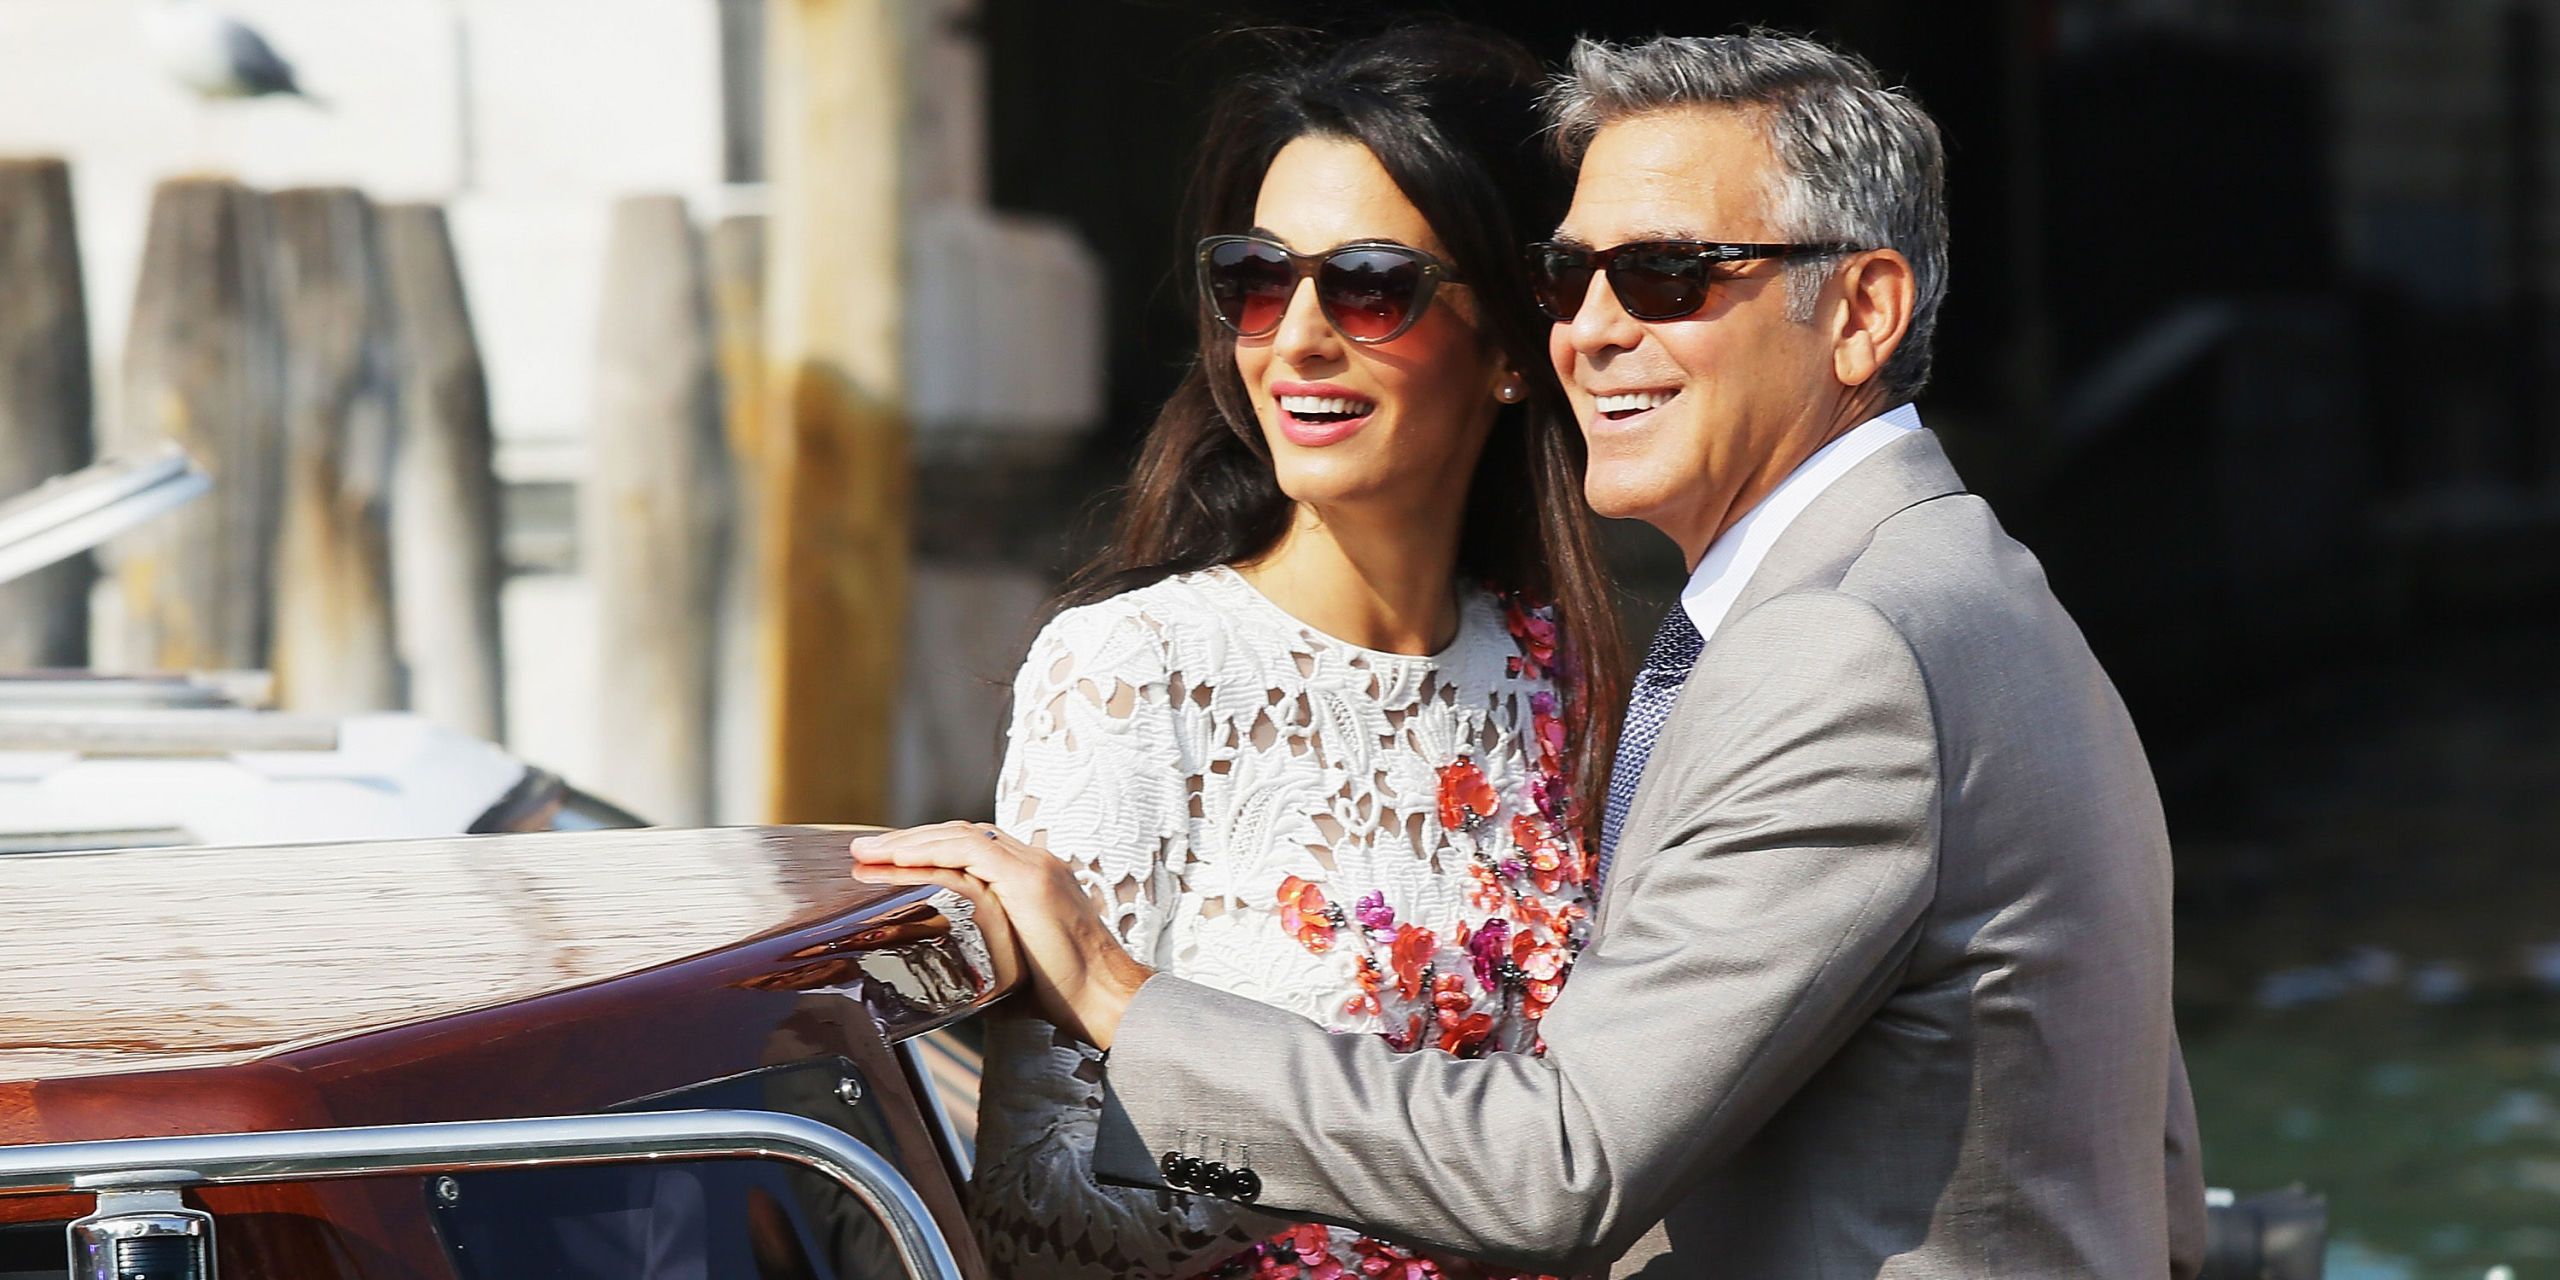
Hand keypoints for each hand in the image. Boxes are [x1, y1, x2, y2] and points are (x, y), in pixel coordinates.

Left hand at [849, 822, 1153, 1048]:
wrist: (1105, 997)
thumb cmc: (1065, 993)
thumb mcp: (1016, 961)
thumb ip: (986, 949)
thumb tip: (946, 970)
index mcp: (1033, 878)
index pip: (972, 849)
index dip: (929, 850)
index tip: (891, 861)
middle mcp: (1034, 862)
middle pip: (961, 835)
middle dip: (909, 840)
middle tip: (866, 851)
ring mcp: (1033, 866)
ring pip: (959, 836)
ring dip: (908, 842)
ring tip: (867, 853)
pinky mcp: (1028, 879)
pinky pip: (968, 852)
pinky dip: (928, 851)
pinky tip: (897, 859)